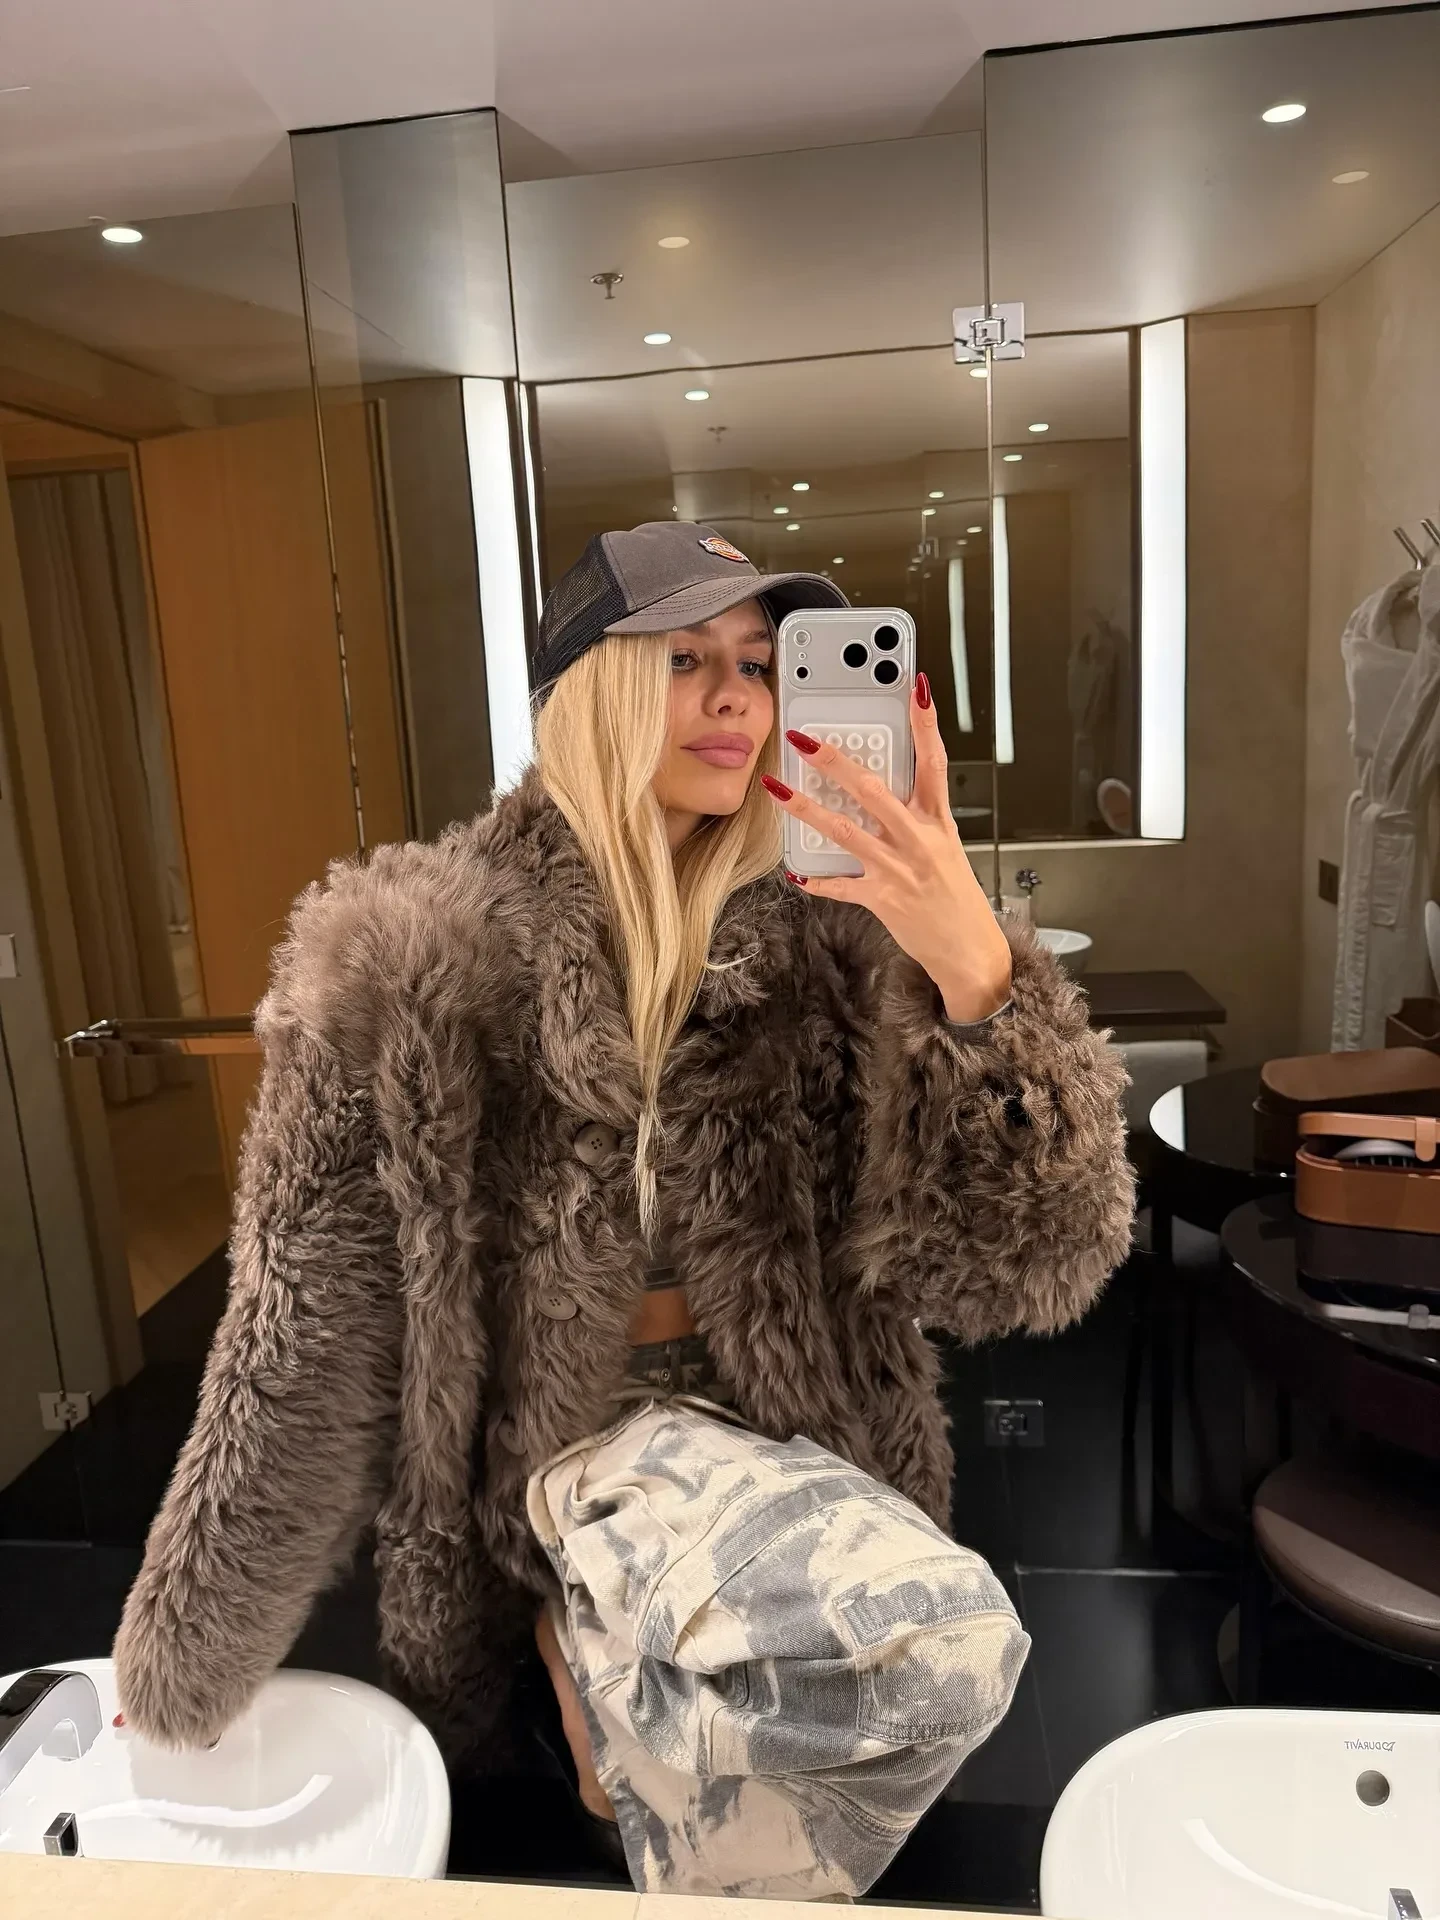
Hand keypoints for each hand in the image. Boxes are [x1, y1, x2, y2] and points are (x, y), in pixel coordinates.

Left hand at [761, 674, 1012, 1023]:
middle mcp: (919, 840)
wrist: (970, 951)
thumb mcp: (946, 848)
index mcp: (939, 822)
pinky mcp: (882, 899)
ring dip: (806, 809)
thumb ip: (916, 818)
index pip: (935, 762)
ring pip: (845, 832)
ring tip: (777, 790)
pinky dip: (816, 880)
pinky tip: (795, 874)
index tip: (915, 688)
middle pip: (873, 791)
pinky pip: (840, 886)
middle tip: (806, 740)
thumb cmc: (956, 898)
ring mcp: (899, 870)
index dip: (926, 724)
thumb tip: (880, 791)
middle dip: (836, 763)